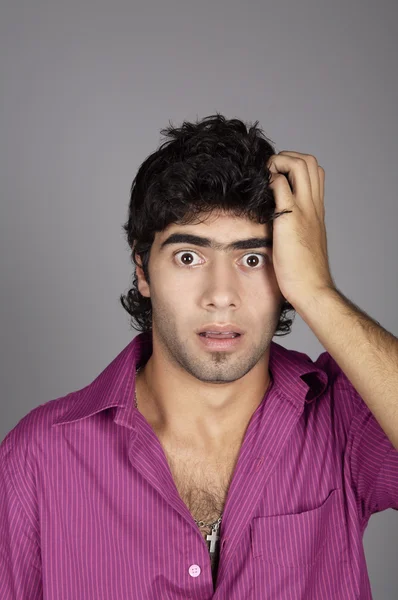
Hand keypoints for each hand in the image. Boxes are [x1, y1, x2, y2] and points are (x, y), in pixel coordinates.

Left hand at [266, 151, 336, 308]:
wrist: (312, 289)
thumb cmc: (304, 273)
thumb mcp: (303, 244)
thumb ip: (294, 230)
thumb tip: (276, 227)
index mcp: (317, 211)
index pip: (315, 173)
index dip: (296, 166)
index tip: (278, 175)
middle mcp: (314, 206)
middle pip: (309, 161)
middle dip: (287, 157)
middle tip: (270, 171)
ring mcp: (304, 210)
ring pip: (299, 165)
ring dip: (279, 162)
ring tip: (265, 176)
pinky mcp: (290, 218)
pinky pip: (280, 185)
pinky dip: (270, 179)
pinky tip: (259, 190)